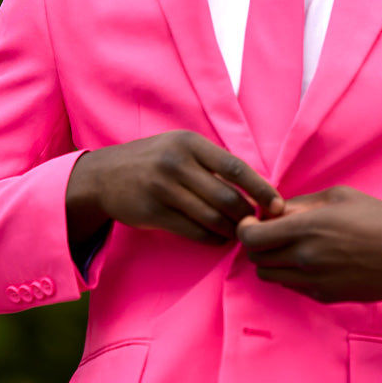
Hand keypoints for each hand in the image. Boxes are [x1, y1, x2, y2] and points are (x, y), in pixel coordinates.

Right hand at [66, 131, 283, 247]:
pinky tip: (218, 239)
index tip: (278, 205)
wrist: (103, 175)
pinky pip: (193, 231)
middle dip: (248, 216)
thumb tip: (254, 184)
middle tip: (258, 226)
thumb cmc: (153, 159)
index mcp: (190, 143)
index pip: (236, 167)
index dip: (261, 189)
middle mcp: (177, 163)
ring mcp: (163, 189)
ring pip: (212, 217)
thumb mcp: (180, 146)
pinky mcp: (153, 213)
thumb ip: (211, 161)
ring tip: (240, 234)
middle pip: (226, 197)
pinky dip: (211, 239)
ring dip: (231, 230)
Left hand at [236, 186, 381, 303]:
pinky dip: (290, 273)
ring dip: (271, 259)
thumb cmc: (379, 218)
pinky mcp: (324, 296)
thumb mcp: (339, 197)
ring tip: (291, 245)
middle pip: (256, 257)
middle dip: (257, 242)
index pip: (252, 236)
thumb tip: (273, 210)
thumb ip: (301, 204)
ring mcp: (314, 281)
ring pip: (269, 275)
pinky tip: (310, 259)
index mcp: (309, 227)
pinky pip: (290, 286)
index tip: (256, 219)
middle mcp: (307, 257)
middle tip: (273, 230)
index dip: (246, 227)